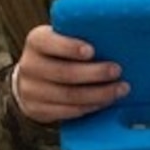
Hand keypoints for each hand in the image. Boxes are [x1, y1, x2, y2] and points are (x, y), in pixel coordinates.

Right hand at [10, 25, 125, 124]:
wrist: (32, 80)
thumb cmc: (58, 54)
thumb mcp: (61, 39)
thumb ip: (79, 37)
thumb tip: (113, 41)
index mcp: (36, 41)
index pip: (49, 42)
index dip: (70, 47)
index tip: (92, 51)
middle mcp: (29, 65)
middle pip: (64, 72)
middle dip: (94, 73)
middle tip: (117, 70)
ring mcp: (30, 90)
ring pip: (68, 95)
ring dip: (98, 94)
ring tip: (119, 89)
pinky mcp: (36, 110)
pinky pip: (66, 111)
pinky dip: (89, 107)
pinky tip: (104, 102)